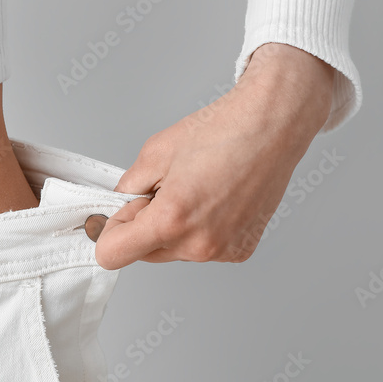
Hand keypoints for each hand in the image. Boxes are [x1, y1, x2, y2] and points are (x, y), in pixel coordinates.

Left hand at [93, 43, 335, 268]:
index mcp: (171, 219)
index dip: (110, 231)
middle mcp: (198, 244)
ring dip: (175, 228)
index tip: (120, 214)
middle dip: (145, 227)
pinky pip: (204, 248)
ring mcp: (222, 251)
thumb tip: (118, 208)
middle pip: (145, 254)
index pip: (112, 254)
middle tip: (165, 189)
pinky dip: (203, 230)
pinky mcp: (241, 250)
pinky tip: (218, 201)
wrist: (272, 127)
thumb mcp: (155, 151)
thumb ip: (128, 187)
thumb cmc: (222, 131)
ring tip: (197, 190)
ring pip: (175, 251)